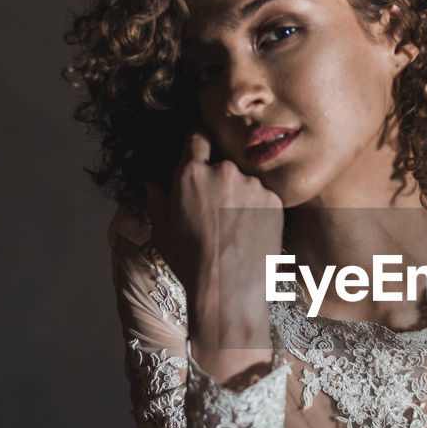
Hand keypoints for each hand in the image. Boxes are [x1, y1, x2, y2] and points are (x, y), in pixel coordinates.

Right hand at [146, 130, 282, 366]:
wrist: (230, 290)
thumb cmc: (191, 264)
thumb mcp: (163, 232)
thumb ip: (158, 201)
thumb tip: (153, 184)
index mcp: (190, 174)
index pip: (197, 137)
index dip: (198, 143)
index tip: (201, 151)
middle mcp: (223, 171)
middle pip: (223, 163)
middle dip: (220, 179)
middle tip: (217, 209)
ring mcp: (252, 185)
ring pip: (245, 181)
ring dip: (241, 195)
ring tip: (234, 228)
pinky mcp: (274, 200)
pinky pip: (264, 196)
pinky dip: (259, 208)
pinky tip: (250, 233)